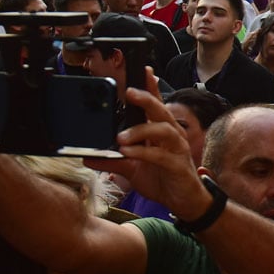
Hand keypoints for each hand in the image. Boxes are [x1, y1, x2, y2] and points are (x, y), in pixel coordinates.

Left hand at [88, 73, 206, 219]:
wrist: (185, 202)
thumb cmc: (162, 179)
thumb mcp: (132, 169)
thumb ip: (113, 161)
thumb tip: (89, 158)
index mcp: (162, 132)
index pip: (157, 104)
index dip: (151, 87)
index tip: (143, 70)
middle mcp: (172, 135)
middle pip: (161, 110)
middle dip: (147, 98)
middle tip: (130, 92)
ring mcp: (177, 149)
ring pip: (162, 129)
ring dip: (141, 130)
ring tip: (121, 137)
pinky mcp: (177, 165)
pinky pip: (160, 154)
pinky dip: (143, 151)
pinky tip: (129, 152)